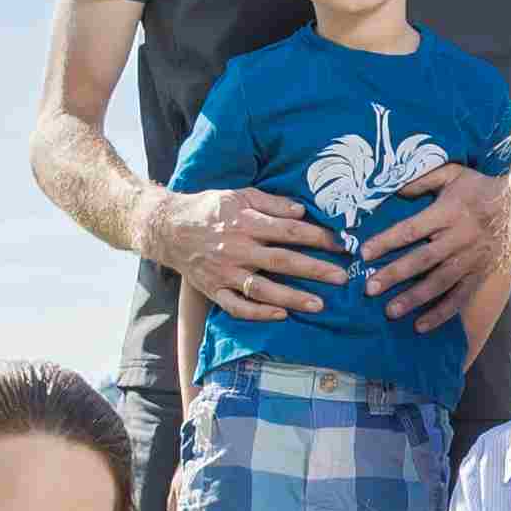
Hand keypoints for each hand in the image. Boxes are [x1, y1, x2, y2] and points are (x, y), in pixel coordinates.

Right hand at [151, 185, 343, 323]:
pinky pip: (238, 307)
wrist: (168, 228)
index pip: (289, 231)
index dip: (318, 238)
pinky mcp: (214, 290)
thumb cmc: (209, 209)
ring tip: (320, 305)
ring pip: (263, 289)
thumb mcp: (239, 195)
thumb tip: (302, 211)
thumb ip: (272, 203)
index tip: (342, 245)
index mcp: (245, 222)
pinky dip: (259, 313)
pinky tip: (282, 315)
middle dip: (315, 270)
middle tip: (342, 278)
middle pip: (282, 261)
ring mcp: (225, 272)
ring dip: (293, 298)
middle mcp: (237, 248)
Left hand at [362, 162, 510, 335]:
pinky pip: (460, 297)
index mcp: (448, 213)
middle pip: (422, 260)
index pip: (412, 230)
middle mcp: (459, 238)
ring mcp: (471, 259)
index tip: (364, 253)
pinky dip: (441, 313)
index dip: (387, 242)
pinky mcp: (480, 274)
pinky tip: (421, 325)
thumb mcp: (453, 174)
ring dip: (414, 299)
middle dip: (395, 275)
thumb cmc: (480, 189)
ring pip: (439, 282)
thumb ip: (423, 180)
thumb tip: (394, 190)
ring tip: (391, 311)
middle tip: (370, 289)